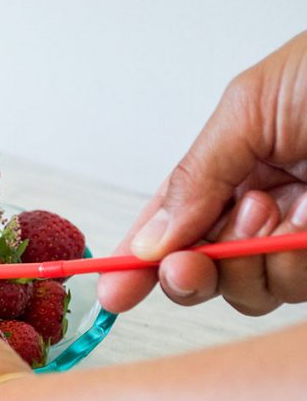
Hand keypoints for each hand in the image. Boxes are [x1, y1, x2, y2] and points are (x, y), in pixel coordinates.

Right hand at [98, 31, 306, 314]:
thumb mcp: (248, 109)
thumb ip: (194, 177)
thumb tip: (150, 241)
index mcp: (232, 165)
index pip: (171, 222)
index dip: (139, 259)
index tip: (112, 290)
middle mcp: (263, 207)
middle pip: (201, 268)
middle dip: (188, 274)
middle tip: (190, 267)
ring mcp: (301, 237)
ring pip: (247, 289)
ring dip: (246, 264)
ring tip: (271, 216)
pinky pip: (294, 287)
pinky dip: (289, 266)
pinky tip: (302, 229)